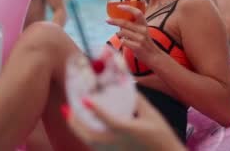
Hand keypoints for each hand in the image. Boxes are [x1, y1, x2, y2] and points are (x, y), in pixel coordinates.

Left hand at [66, 94, 184, 150]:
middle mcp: (117, 143)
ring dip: (78, 128)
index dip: (96, 109)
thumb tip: (125, 84)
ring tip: (71, 115)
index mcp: (128, 131)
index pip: (108, 120)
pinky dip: (86, 135)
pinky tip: (84, 126)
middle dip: (75, 122)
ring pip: (89, 142)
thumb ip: (137, 99)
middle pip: (90, 135)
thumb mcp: (152, 114)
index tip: (84, 99)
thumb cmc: (162, 136)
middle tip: (67, 108)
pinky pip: (94, 145)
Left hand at [106, 5, 163, 67]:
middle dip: (115, 21)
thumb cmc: (145, 43)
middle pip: (126, 23)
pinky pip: (124, 42)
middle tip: (107, 20)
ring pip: (123, 33)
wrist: (154, 56)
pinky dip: (122, 41)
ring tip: (119, 35)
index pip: (138, 13)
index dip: (128, 8)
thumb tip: (119, 21)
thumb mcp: (143, 32)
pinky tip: (124, 42)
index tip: (119, 6)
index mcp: (144, 25)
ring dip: (118, 34)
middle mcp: (143, 30)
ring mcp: (140, 39)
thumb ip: (134, 26)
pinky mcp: (137, 47)